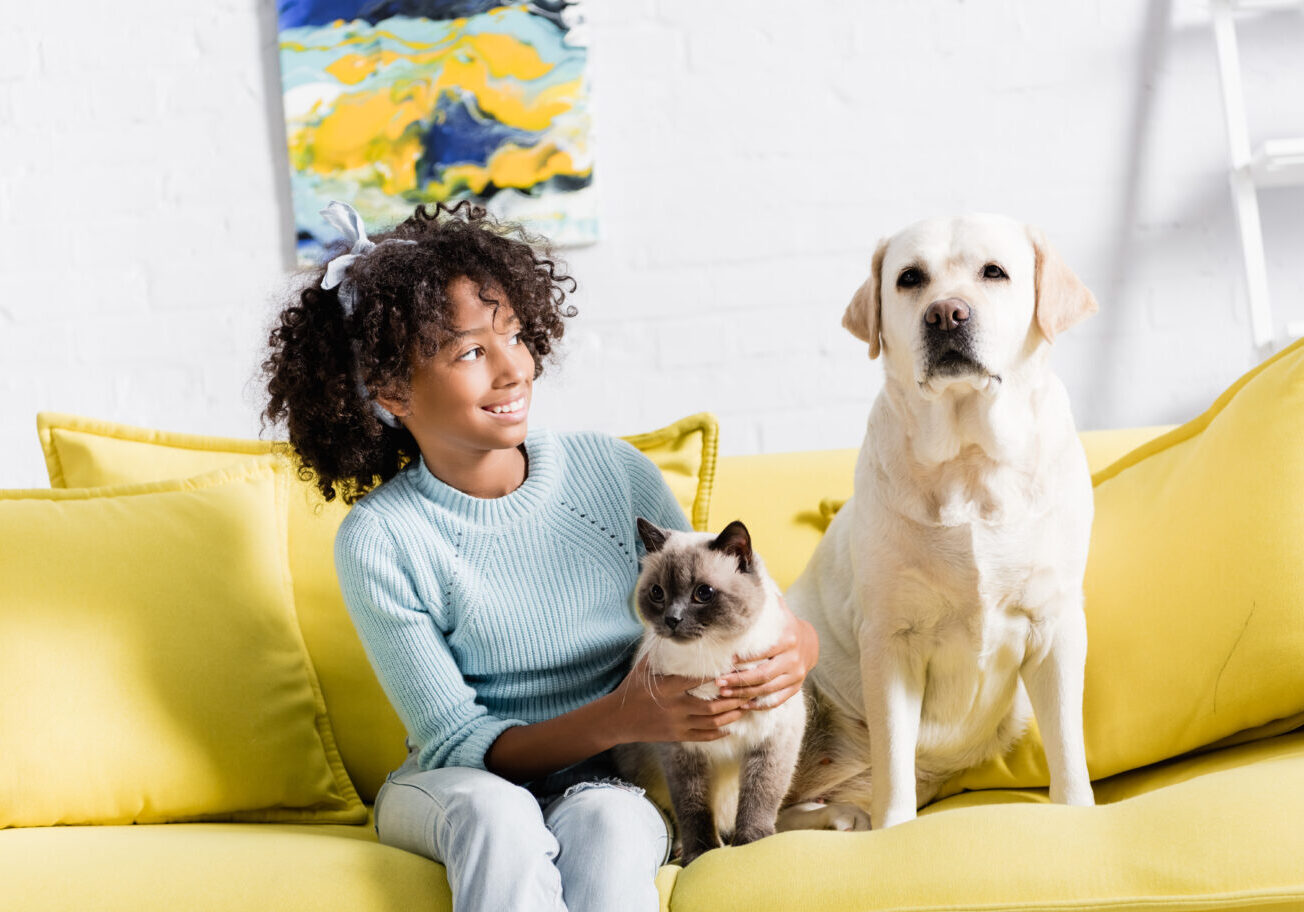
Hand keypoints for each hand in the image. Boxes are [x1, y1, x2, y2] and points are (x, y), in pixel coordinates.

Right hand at [605, 655, 749, 743]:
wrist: (618, 719)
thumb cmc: (632, 688)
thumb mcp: (644, 667)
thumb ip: (661, 651)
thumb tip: (669, 627)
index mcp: (668, 687)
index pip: (698, 680)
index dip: (719, 675)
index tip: (736, 668)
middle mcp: (675, 706)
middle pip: (712, 705)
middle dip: (733, 699)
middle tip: (749, 691)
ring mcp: (677, 723)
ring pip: (711, 722)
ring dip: (731, 715)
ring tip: (745, 707)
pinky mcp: (677, 735)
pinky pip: (703, 736)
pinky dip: (719, 732)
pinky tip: (730, 727)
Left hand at [716, 595, 817, 708]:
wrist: (810, 642)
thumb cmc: (784, 624)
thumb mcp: (778, 610)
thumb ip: (764, 598)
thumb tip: (748, 570)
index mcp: (788, 638)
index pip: (766, 651)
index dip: (747, 658)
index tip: (728, 661)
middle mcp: (794, 659)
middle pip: (765, 674)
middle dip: (740, 680)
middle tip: (719, 683)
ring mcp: (796, 675)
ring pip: (768, 689)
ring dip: (744, 693)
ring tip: (724, 694)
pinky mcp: (795, 687)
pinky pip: (777, 699)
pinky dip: (760, 704)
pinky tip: (743, 705)